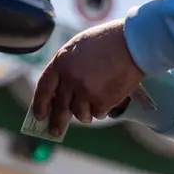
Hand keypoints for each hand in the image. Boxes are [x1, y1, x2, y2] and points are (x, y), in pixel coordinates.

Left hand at [30, 19, 145, 136]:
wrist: (133, 43)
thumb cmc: (107, 41)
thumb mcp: (78, 47)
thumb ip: (67, 66)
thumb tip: (60, 90)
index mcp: (61, 62)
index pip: (44, 88)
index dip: (40, 104)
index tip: (40, 115)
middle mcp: (70, 79)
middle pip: (60, 107)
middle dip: (57, 122)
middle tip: (55, 132)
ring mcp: (86, 91)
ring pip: (80, 114)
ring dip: (85, 113)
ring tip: (93, 104)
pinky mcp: (102, 101)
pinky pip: (98, 113)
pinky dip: (102, 110)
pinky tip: (107, 98)